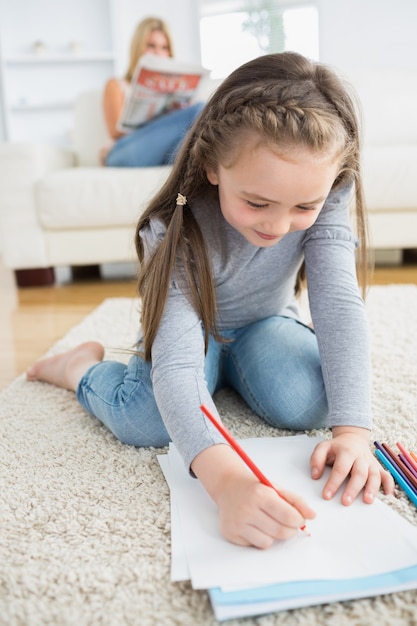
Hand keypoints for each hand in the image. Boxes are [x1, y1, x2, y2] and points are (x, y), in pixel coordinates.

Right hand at [192, 444, 314, 548]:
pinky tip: (255, 526)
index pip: (289, 517)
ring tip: (268, 522)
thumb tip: (312, 516)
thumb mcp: (276, 487)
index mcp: (260, 494)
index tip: (298, 519)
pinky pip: (256, 545)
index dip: (298, 520)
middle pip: (281, 532)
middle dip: (290, 530)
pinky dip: (261, 538)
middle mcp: (247, 509)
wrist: (227, 486)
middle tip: (288, 523)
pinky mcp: (231, 534)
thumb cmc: (255, 487)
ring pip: (269, 542)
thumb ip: (296, 500)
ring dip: (274, 535)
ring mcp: (237, 523)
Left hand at [310, 426, 394, 504]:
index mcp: (346, 451)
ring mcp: (371, 463)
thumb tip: (315, 475)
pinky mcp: (378, 468)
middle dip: (352, 489)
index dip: (333, 483)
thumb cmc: (337, 447)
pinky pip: (387, 476)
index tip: (327, 496)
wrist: (353, 438)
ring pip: (374, 476)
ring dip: (372, 488)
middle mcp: (360, 457)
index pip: (340, 468)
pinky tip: (388, 496)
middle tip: (345, 502)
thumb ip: (316, 459)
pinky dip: (389, 486)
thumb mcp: (323, 447)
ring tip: (367, 501)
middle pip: (359, 473)